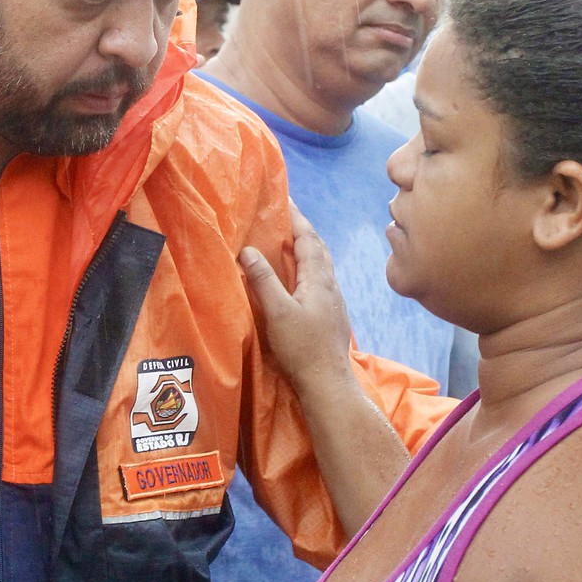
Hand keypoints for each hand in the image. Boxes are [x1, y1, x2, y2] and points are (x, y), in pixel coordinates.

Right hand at [240, 202, 354, 388]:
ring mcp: (334, 300)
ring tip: (292, 242)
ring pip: (322, 264)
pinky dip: (310, 267)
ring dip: (308, 248)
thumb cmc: (301, 347)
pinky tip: (301, 277)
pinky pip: (321, 279)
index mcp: (318, 279)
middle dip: (303, 230)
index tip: (284, 200)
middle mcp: (330, 285)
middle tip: (287, 216)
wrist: (327, 381)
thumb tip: (248, 250)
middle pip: (319, 248)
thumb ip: (263, 280)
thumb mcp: (277, 312)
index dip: (296, 219)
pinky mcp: (332, 314)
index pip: (308, 240)